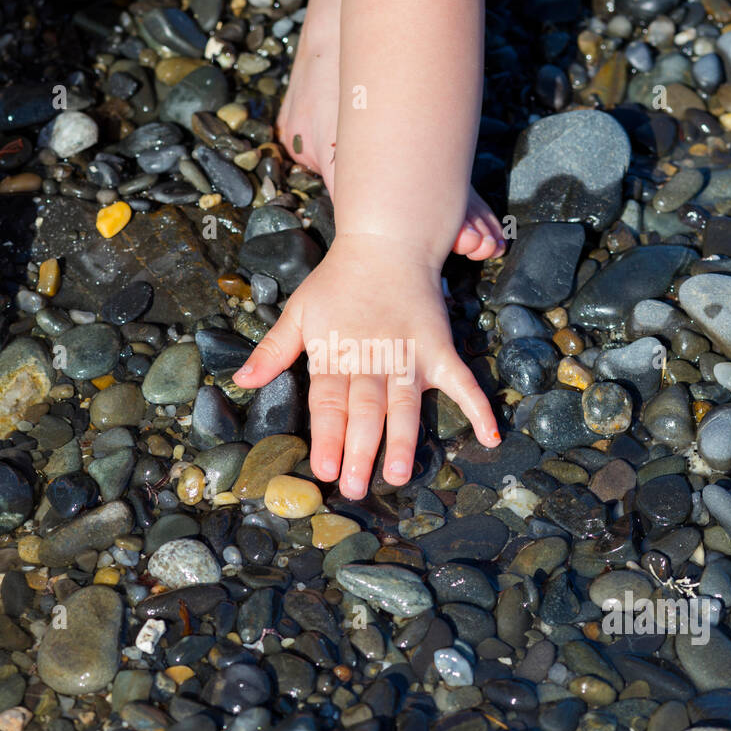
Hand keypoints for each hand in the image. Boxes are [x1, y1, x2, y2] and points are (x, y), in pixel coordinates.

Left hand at [232, 232, 500, 498]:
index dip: (327, 437)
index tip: (323, 469)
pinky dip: (478, 407)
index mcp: (336, 356)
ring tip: (399, 475)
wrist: (385, 244)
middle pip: (365, 411)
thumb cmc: (338, 281)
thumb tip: (240, 381)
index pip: (329, 404)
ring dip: (402, 440)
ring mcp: (409, 356)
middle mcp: (373, 360)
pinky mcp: (439, 349)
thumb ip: (273, 351)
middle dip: (359, 450)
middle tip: (354, 486)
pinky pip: (462, 381)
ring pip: (404, 404)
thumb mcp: (299, 312)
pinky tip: (490, 437)